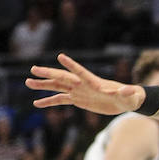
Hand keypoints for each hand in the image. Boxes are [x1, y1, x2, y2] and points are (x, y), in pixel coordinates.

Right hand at [27, 54, 143, 114]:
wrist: (126, 101)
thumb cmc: (130, 97)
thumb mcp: (130, 96)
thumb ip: (127, 93)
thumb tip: (128, 90)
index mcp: (94, 82)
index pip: (81, 72)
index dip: (72, 65)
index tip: (60, 56)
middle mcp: (83, 85)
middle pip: (63, 77)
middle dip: (49, 74)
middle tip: (33, 69)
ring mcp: (79, 91)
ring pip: (57, 87)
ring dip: (43, 85)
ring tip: (28, 82)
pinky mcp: (78, 99)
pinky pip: (60, 100)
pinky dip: (49, 101)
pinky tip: (36, 103)